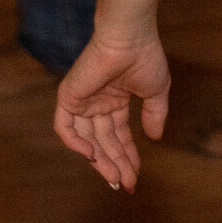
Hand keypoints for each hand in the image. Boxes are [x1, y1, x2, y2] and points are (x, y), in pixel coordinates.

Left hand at [54, 25, 172, 192]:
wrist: (130, 39)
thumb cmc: (145, 58)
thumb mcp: (156, 92)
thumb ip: (154, 115)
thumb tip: (156, 138)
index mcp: (115, 101)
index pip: (118, 135)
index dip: (127, 155)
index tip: (136, 175)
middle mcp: (96, 104)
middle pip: (103, 142)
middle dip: (115, 163)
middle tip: (127, 184)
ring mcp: (82, 102)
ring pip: (87, 140)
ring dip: (100, 160)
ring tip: (116, 178)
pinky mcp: (68, 97)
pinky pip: (66, 128)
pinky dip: (76, 144)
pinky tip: (93, 156)